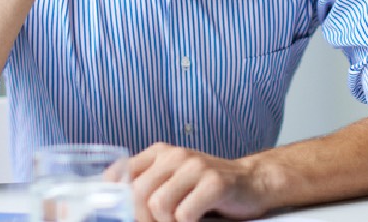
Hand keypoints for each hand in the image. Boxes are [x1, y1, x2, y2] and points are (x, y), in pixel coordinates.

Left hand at [129, 143, 267, 221]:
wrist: (251, 182)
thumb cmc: (206, 188)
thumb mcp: (172, 180)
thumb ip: (147, 187)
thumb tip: (118, 211)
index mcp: (159, 152)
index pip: (120, 173)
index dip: (116, 200)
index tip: (123, 215)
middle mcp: (175, 154)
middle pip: (138, 193)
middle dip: (143, 218)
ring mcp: (196, 167)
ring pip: (159, 204)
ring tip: (181, 221)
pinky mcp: (214, 183)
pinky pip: (185, 214)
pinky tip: (197, 220)